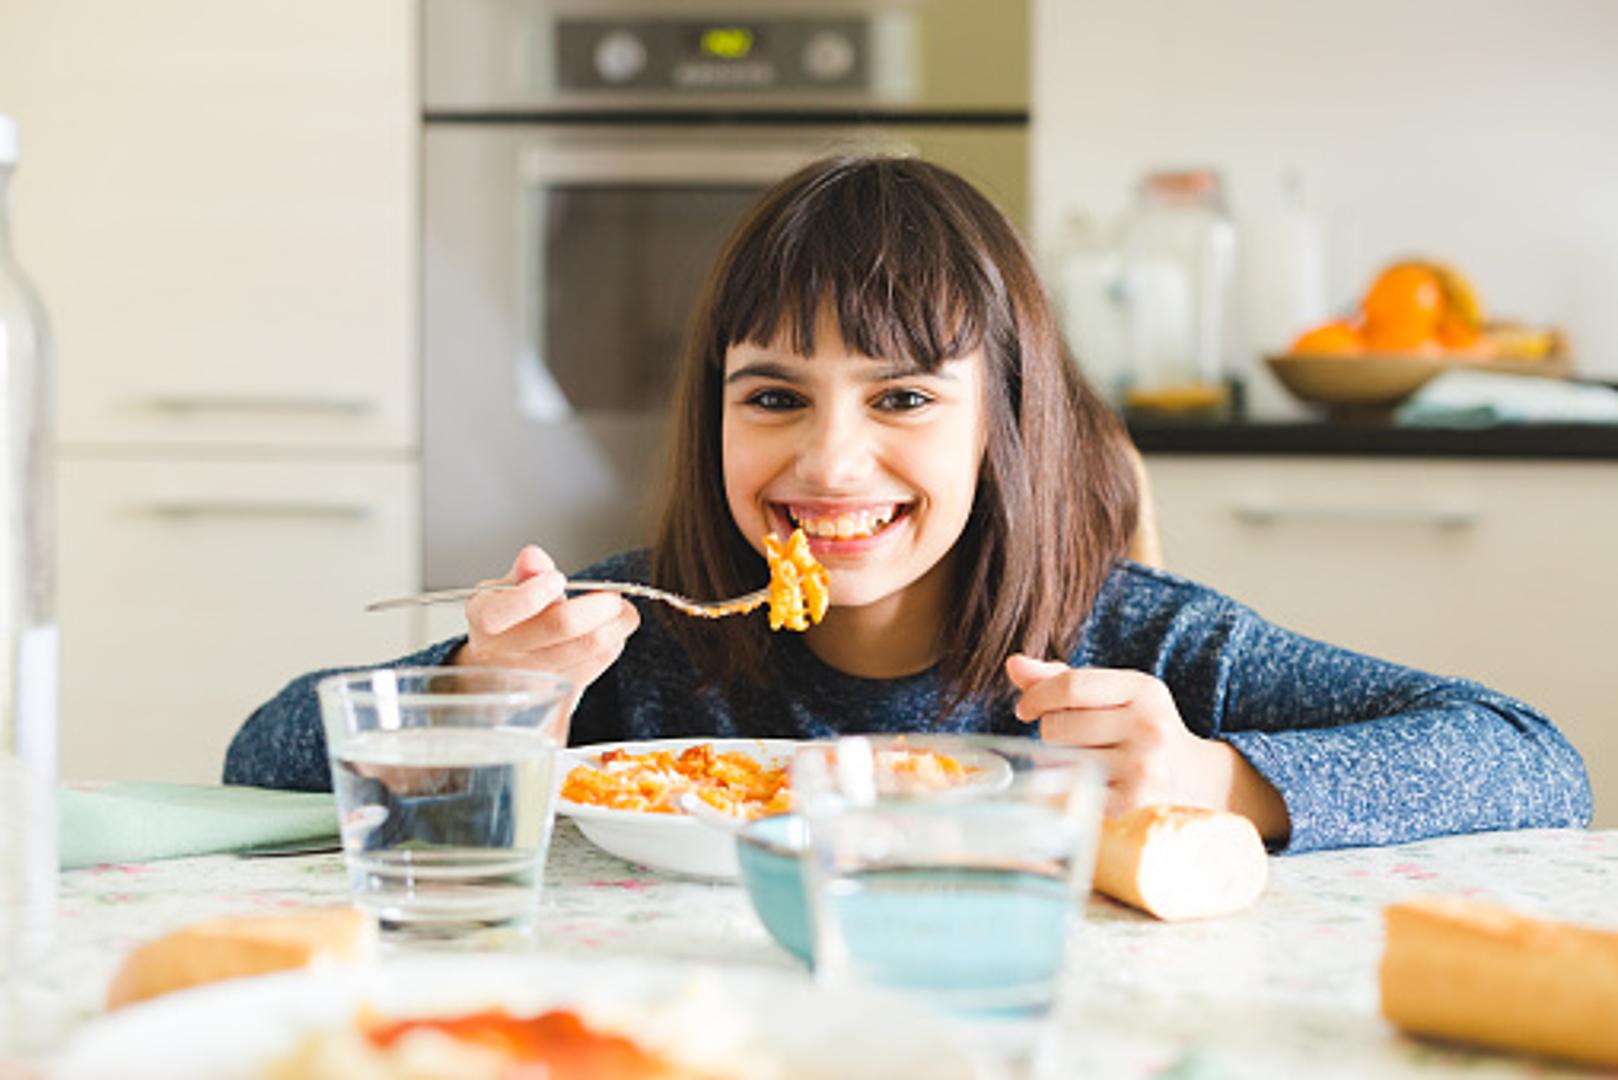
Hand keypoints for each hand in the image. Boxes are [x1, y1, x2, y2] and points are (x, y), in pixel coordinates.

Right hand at [454, 545, 640, 711]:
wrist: (504, 668)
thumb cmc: (510, 621)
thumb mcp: (507, 589)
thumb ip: (524, 572)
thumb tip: (534, 558)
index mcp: (485, 619)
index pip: (500, 612)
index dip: (533, 593)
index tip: (558, 579)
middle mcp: (503, 654)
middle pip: (560, 627)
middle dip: (598, 605)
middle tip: (612, 595)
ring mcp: (532, 679)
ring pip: (588, 648)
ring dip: (616, 624)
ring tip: (621, 611)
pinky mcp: (559, 693)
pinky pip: (598, 664)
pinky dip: (613, 643)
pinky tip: (612, 631)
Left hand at [1004, 654, 1289, 840]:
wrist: (1197, 782)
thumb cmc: (1140, 732)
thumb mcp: (1114, 697)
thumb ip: (1062, 680)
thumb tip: (1014, 664)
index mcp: (1144, 690)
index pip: (1070, 686)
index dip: (1036, 697)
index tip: (1026, 709)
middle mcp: (1149, 727)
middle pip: (1058, 725)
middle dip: (1051, 733)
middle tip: (1069, 741)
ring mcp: (1144, 768)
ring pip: (1061, 760)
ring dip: (1059, 763)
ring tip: (1085, 762)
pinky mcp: (1134, 804)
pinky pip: (1072, 791)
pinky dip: (1069, 789)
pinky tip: (1090, 786)